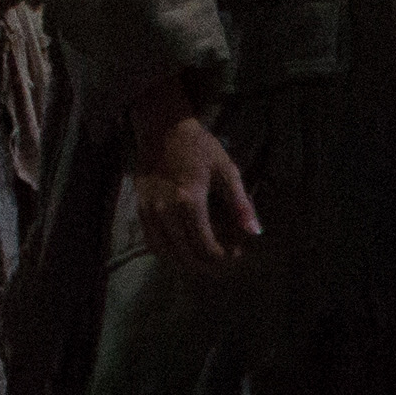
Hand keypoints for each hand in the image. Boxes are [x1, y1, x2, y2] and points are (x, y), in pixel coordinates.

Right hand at [124, 83, 259, 270]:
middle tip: (224, 261)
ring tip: (206, 261)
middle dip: (209, 266)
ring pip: (168, 254)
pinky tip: (183, 251)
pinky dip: (169, 254)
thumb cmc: (199, 147)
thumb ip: (240, 204)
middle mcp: (166, 211)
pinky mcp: (140, 210)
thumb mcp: (226, 170)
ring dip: (188, 264)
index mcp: (190, 201)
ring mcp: (150, 212)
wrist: (162, 128)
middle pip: (187, 256)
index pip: (207, 247)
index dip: (225, 258)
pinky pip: (153, 243)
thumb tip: (255, 233)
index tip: (237, 253)